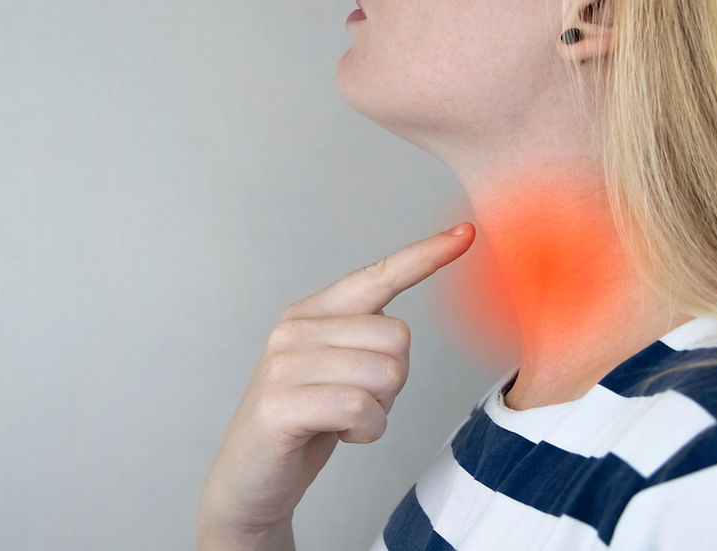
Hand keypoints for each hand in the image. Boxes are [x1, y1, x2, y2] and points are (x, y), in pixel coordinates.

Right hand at [198, 222, 474, 542]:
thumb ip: (364, 341)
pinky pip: (360, 406)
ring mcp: (284, 363)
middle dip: (394, 382)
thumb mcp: (338, 371)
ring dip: (379, 411)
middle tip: (358, 402)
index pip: (378, 275)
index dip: (425, 255)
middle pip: (399, 337)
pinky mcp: (280, 403)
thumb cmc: (305, 424)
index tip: (466, 234)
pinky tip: (339, 434)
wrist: (250, 480)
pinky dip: (365, 429)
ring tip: (342, 419)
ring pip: (384, 374)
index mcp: (313, 312)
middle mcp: (296, 327)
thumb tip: (402, 332)